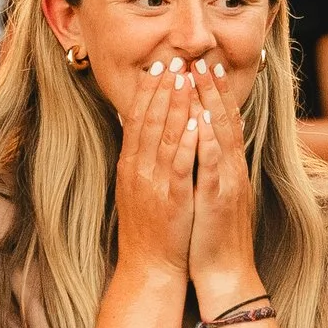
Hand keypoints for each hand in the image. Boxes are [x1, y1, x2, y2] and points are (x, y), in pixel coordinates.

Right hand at [113, 54, 198, 279]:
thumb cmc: (149, 228)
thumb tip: (137, 130)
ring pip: (163, 136)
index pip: (136, 119)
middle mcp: (138, 169)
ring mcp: (153, 183)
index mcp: (130, 165)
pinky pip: (179, 164)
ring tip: (185, 78)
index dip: (147, 92)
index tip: (157, 68)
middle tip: (172, 61)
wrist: (150, 265)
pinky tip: (197, 121)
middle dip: (161, 89)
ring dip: (174, 105)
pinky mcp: (172, 197)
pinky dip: (187, 140)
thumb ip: (138, 158)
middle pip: (148, 121)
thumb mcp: (136, 188)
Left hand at [187, 59, 260, 308]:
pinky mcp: (218, 199)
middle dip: (213, 90)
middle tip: (203, 60)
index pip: (222, 125)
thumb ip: (208, 170)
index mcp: (227, 169)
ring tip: (201, 77)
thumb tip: (197, 145)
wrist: (225, 273)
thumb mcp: (211, 196)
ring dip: (212, 105)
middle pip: (224, 122)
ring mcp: (227, 183)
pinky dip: (207, 141)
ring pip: (221, 136)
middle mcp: (231, 171)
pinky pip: (213, 165)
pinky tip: (199, 121)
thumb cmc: (213, 236)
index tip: (205, 68)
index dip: (215, 96)